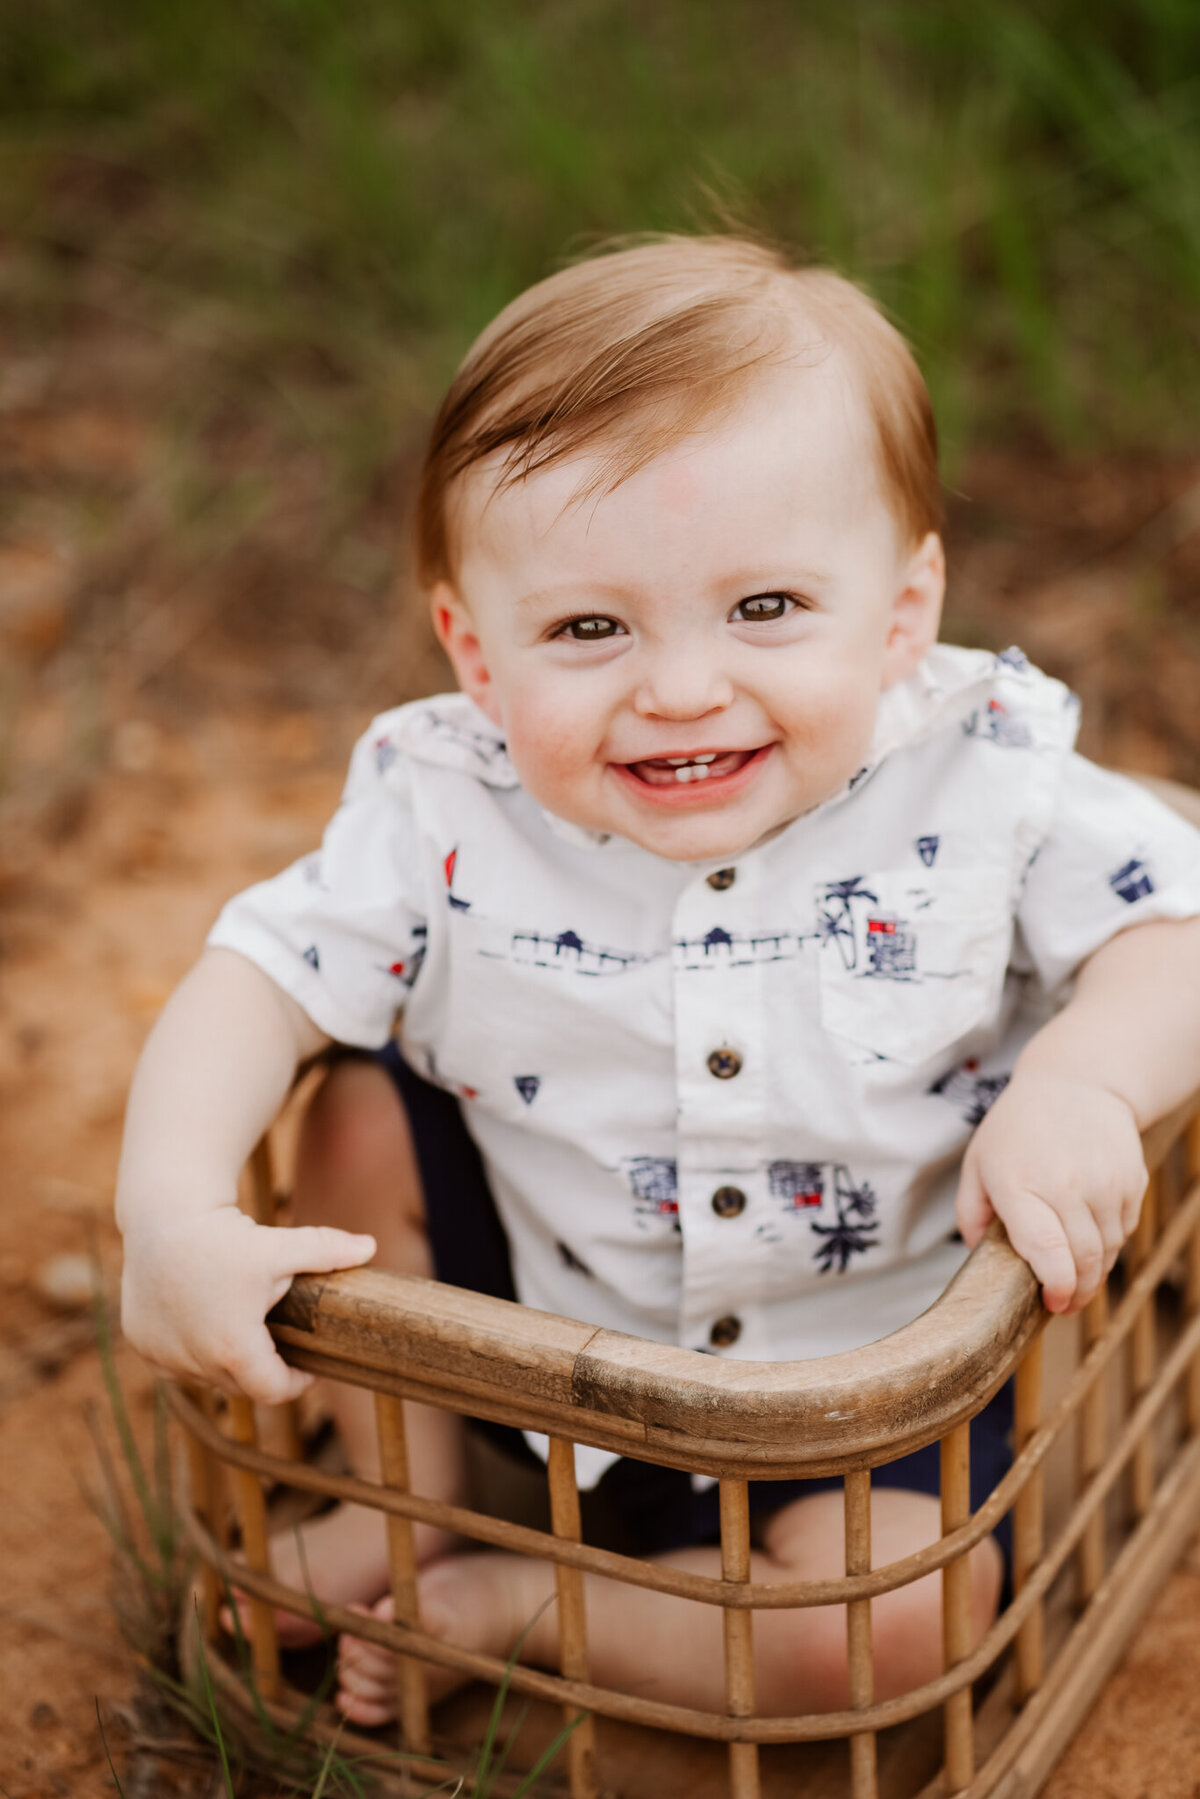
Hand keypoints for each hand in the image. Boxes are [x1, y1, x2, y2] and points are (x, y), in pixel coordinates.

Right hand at [120, 1207, 375, 1402]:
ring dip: (227, 1360)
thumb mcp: (279, 1246)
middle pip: (241, 1385)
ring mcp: (162, 1356)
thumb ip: (327, 1251)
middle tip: (278, 1339)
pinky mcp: (142, 1344)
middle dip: (262, 1367)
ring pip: (207, 1375)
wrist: (161, 1217)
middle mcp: (193, 1362)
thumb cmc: (224, 1235)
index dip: (295, 1382)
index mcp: (233, 1348)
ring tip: (239, 1322)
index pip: (272, 1391)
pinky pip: (177, 1362)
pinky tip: (204, 1320)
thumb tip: (371, 1246)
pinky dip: (194, 1350)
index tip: (308, 1368)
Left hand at [955, 1073, 1146, 1314]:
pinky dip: (1109, 1245)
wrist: (1076, 1084)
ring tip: (1074, 1274)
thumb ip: (970, 1212)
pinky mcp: (1132, 1182)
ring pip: (1107, 1251)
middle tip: (1063, 1303)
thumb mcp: (978, 1162)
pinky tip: (1090, 1239)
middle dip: (1075, 1292)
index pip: (1046, 1250)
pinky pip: (1124, 1231)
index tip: (1052, 1304)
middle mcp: (1067, 1185)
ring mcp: (1105, 1184)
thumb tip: (977, 1255)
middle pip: (1082, 1261)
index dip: (1054, 1287)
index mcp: (1020, 1184)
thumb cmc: (1018, 1127)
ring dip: (1092, 1272)